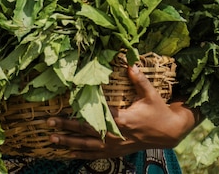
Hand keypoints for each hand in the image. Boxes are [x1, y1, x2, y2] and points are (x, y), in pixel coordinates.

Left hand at [47, 64, 196, 158]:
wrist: (169, 133)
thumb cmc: (158, 111)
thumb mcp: (151, 94)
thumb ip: (139, 80)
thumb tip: (130, 63)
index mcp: (123, 120)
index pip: (96, 117)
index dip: (80, 114)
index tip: (64, 110)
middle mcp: (116, 135)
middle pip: (87, 133)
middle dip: (66, 128)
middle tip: (49, 125)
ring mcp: (115, 146)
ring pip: (87, 146)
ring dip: (69, 143)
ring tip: (52, 139)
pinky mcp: (116, 152)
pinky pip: (95, 155)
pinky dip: (80, 155)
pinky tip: (67, 153)